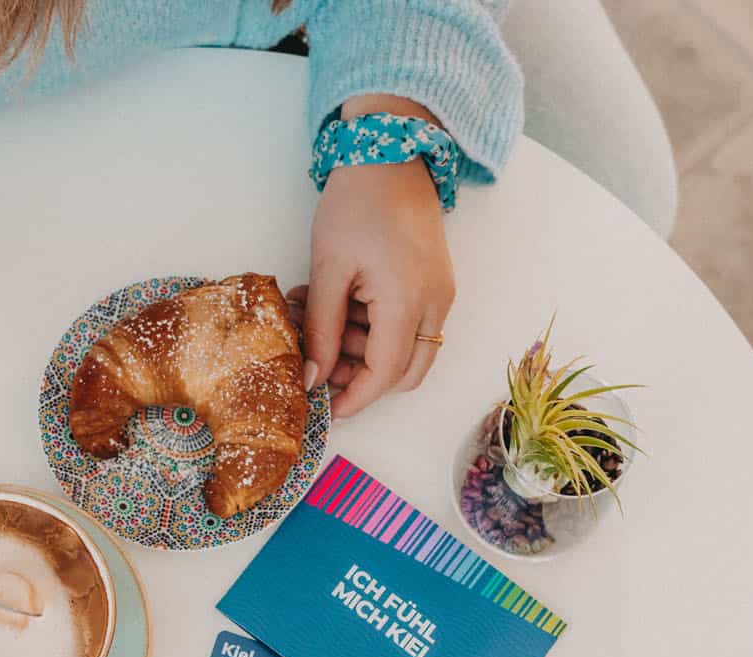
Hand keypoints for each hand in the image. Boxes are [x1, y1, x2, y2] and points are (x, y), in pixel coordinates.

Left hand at [293, 104, 454, 417]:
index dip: (354, 397)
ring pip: (409, 352)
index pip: (385, 375)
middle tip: (320, 361)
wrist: (392, 154)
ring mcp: (441, 294)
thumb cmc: (357, 203)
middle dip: (362, 378)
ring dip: (366, 350)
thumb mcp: (327, 270)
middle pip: (405, 373)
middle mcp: (436, 305)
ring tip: (320, 319)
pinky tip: (343, 306)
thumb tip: (312, 376)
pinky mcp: (437, 284)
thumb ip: (321, 329)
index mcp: (409, 302)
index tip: (325, 407)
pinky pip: (412, 326)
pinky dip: (379, 329)